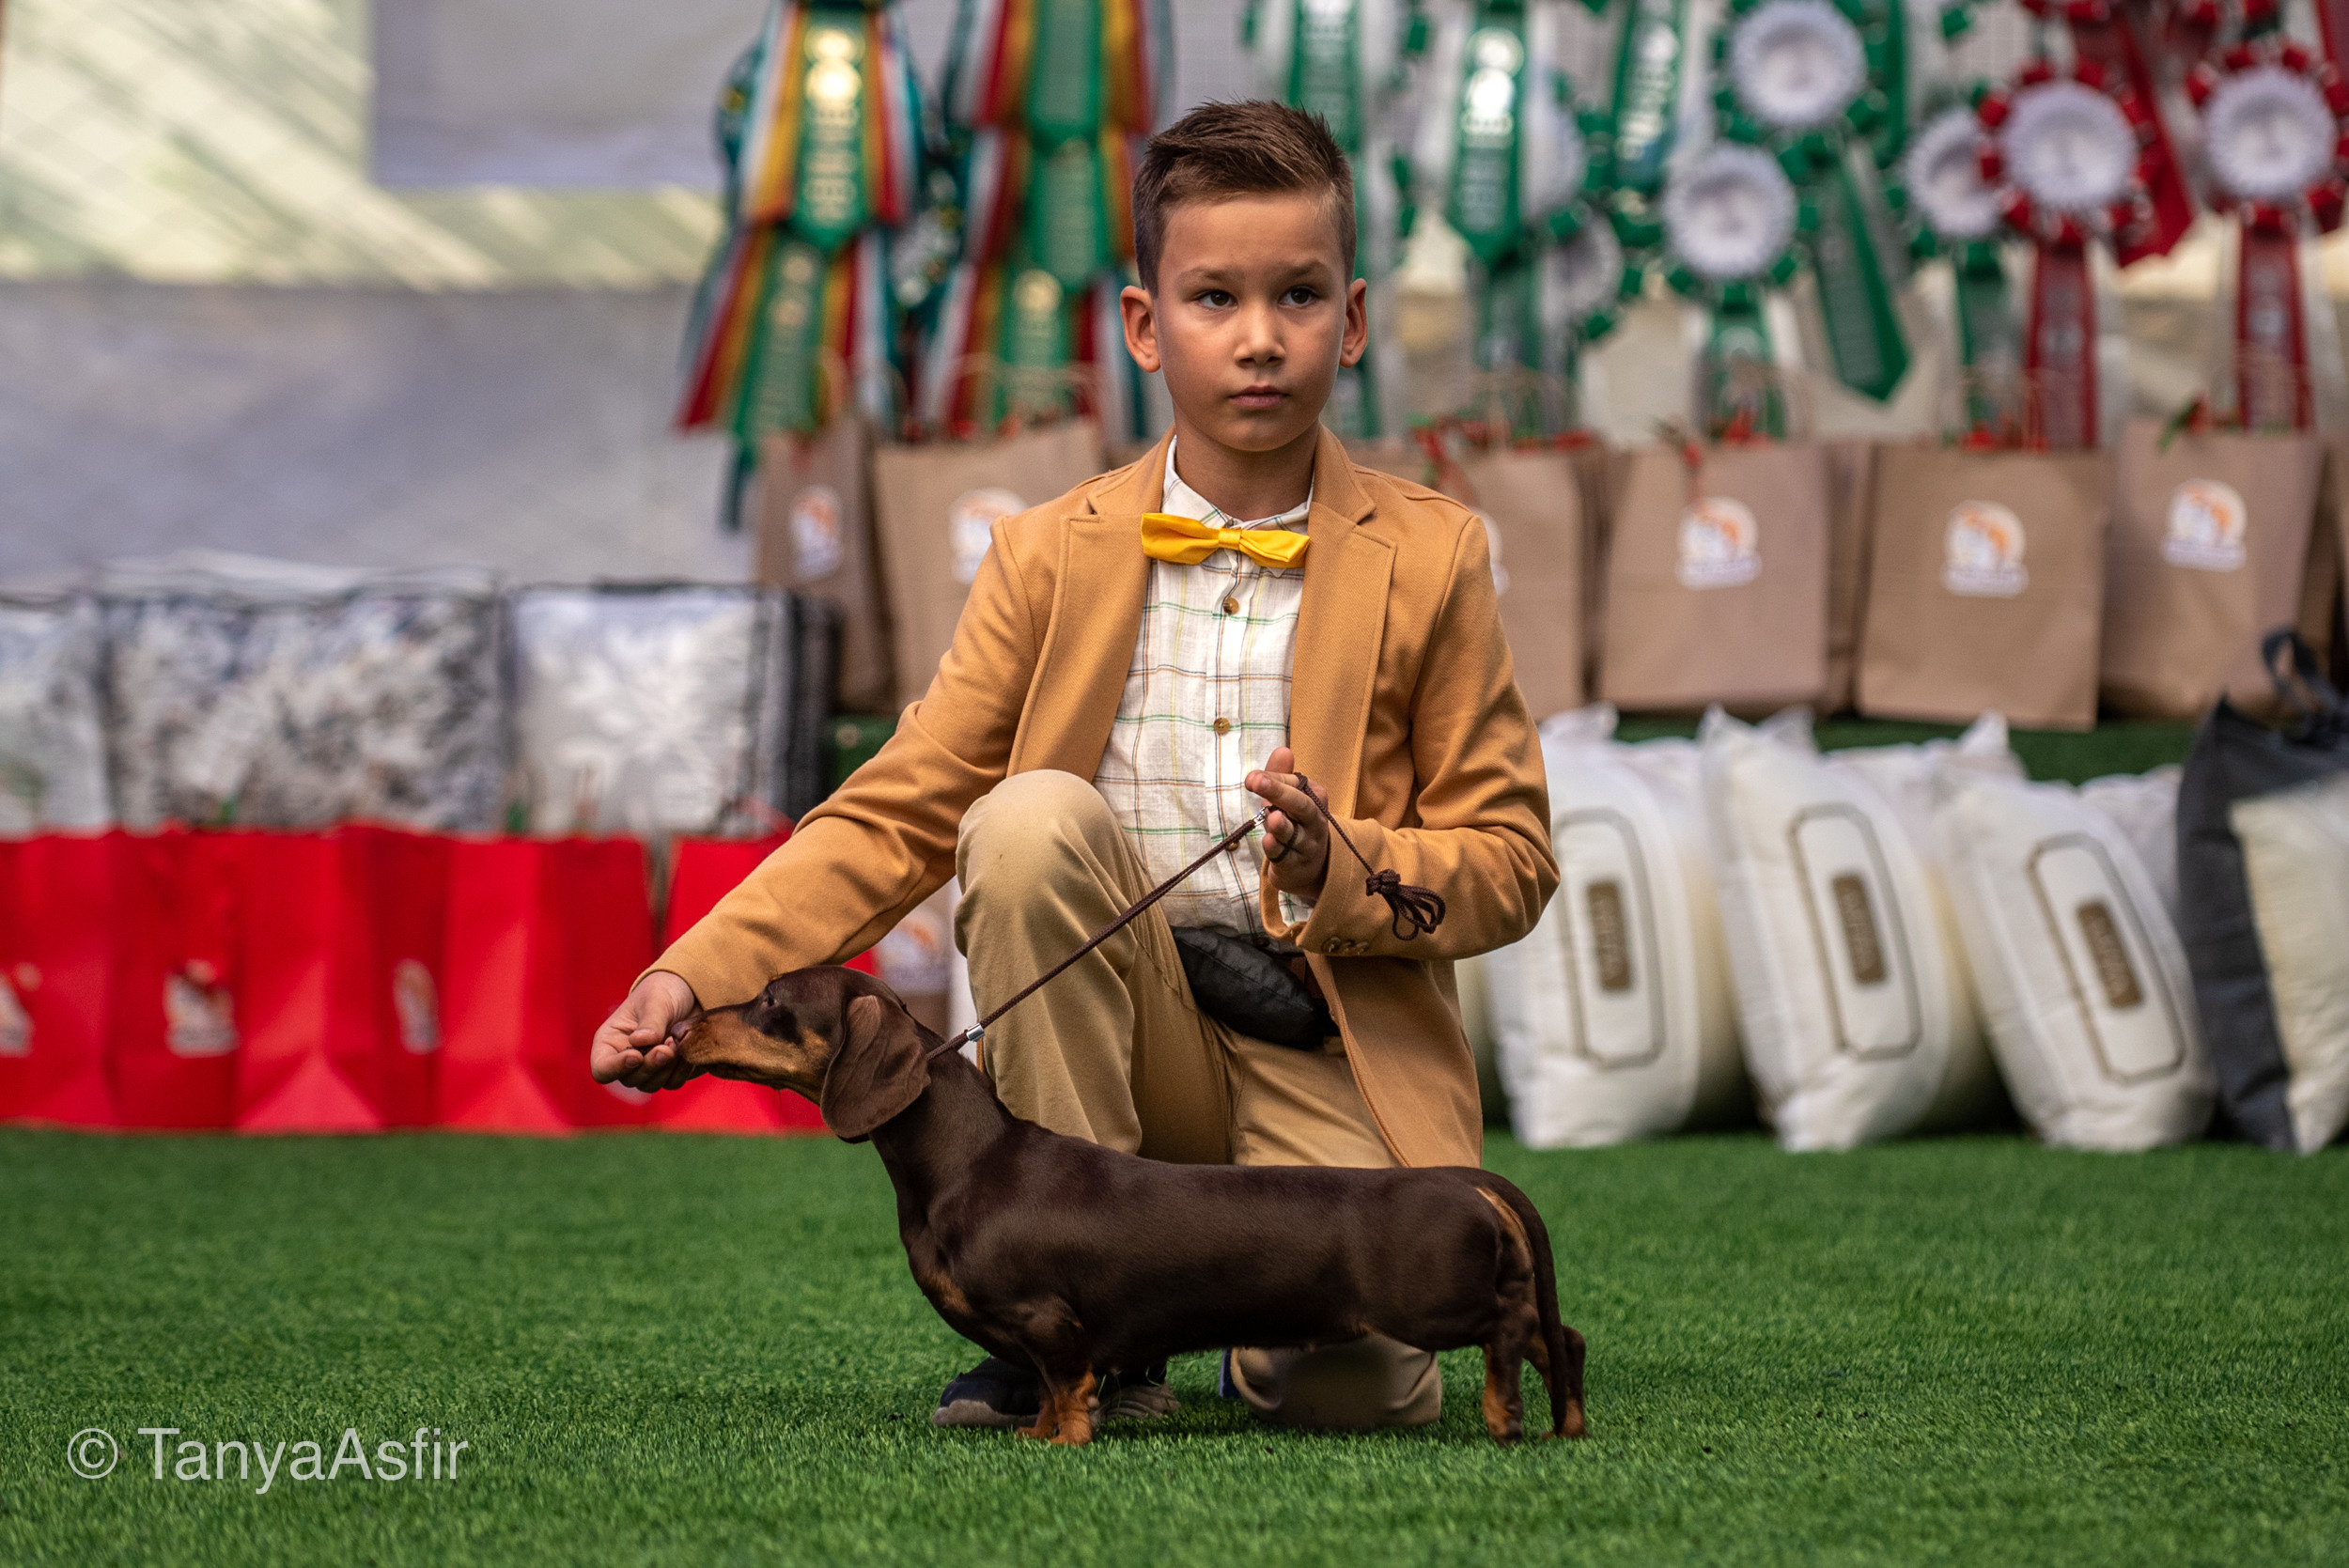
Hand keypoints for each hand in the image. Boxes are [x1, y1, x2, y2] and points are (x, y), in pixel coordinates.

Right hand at [590, 971, 704, 1090]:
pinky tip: (687, 1051)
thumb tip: (639, 1042)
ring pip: (650, 1085)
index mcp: (609, 1040)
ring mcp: (646, 1068)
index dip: (616, 1068)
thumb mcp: (656, 1000)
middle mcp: (624, 1059)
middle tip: (668, 1046)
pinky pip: (672, 1082)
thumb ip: (650, 1021)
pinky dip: (681, 1071)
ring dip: (666, 1068)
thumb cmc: (663, 992)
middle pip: (629, 1079)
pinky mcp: (667, 1071)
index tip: (637, 1056)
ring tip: (678, 1042)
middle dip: (650, 1065)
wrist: (690, 993)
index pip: (602, 1068)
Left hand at [1246, 746, 1329, 903]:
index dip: (1274, 779)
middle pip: (1303, 806)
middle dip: (1280, 793)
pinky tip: (1268, 841)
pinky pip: (1286, 856)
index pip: (1296, 786)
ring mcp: (1307, 846)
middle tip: (1257, 781)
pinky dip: (1277, 849)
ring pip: (1295, 834)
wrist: (1308, 867)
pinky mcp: (1295, 866)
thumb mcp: (1287, 799)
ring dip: (1283, 825)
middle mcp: (1315, 822)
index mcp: (1315, 799)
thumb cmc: (1294, 824)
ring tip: (1272, 816)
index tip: (1252, 777)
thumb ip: (1281, 776)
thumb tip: (1283, 749)